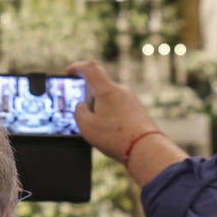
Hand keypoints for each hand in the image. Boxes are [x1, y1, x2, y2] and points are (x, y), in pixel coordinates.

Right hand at [67, 59, 184, 184]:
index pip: (90, 68)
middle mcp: (121, 90)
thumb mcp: (87, 126)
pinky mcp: (139, 110)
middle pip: (100, 86)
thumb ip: (79, 112)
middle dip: (89, 97)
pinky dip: (112, 116)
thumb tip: (82, 106)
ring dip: (101, 109)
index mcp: (106, 90)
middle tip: (84, 113)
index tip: (69, 72)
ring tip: (100, 129)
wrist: (147, 149)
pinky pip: (120, 108)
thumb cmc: (116, 137)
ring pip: (110, 99)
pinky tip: (112, 133)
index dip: (78, 67)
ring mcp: (132, 100)